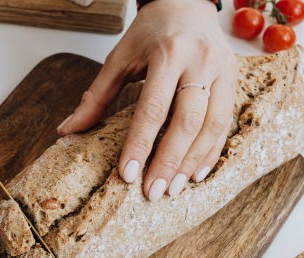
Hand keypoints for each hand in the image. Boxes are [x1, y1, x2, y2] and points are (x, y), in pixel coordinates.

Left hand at [58, 0, 237, 200]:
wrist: (187, 1)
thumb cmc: (151, 32)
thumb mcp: (119, 58)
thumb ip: (96, 96)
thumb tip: (68, 130)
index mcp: (167, 53)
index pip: (152, 107)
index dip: (140, 144)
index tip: (128, 174)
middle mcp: (199, 61)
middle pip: (186, 120)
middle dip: (168, 161)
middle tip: (152, 192)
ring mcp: (222, 69)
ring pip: (212, 124)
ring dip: (191, 162)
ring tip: (172, 189)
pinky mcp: (235, 78)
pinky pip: (226, 122)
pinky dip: (211, 151)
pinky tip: (195, 173)